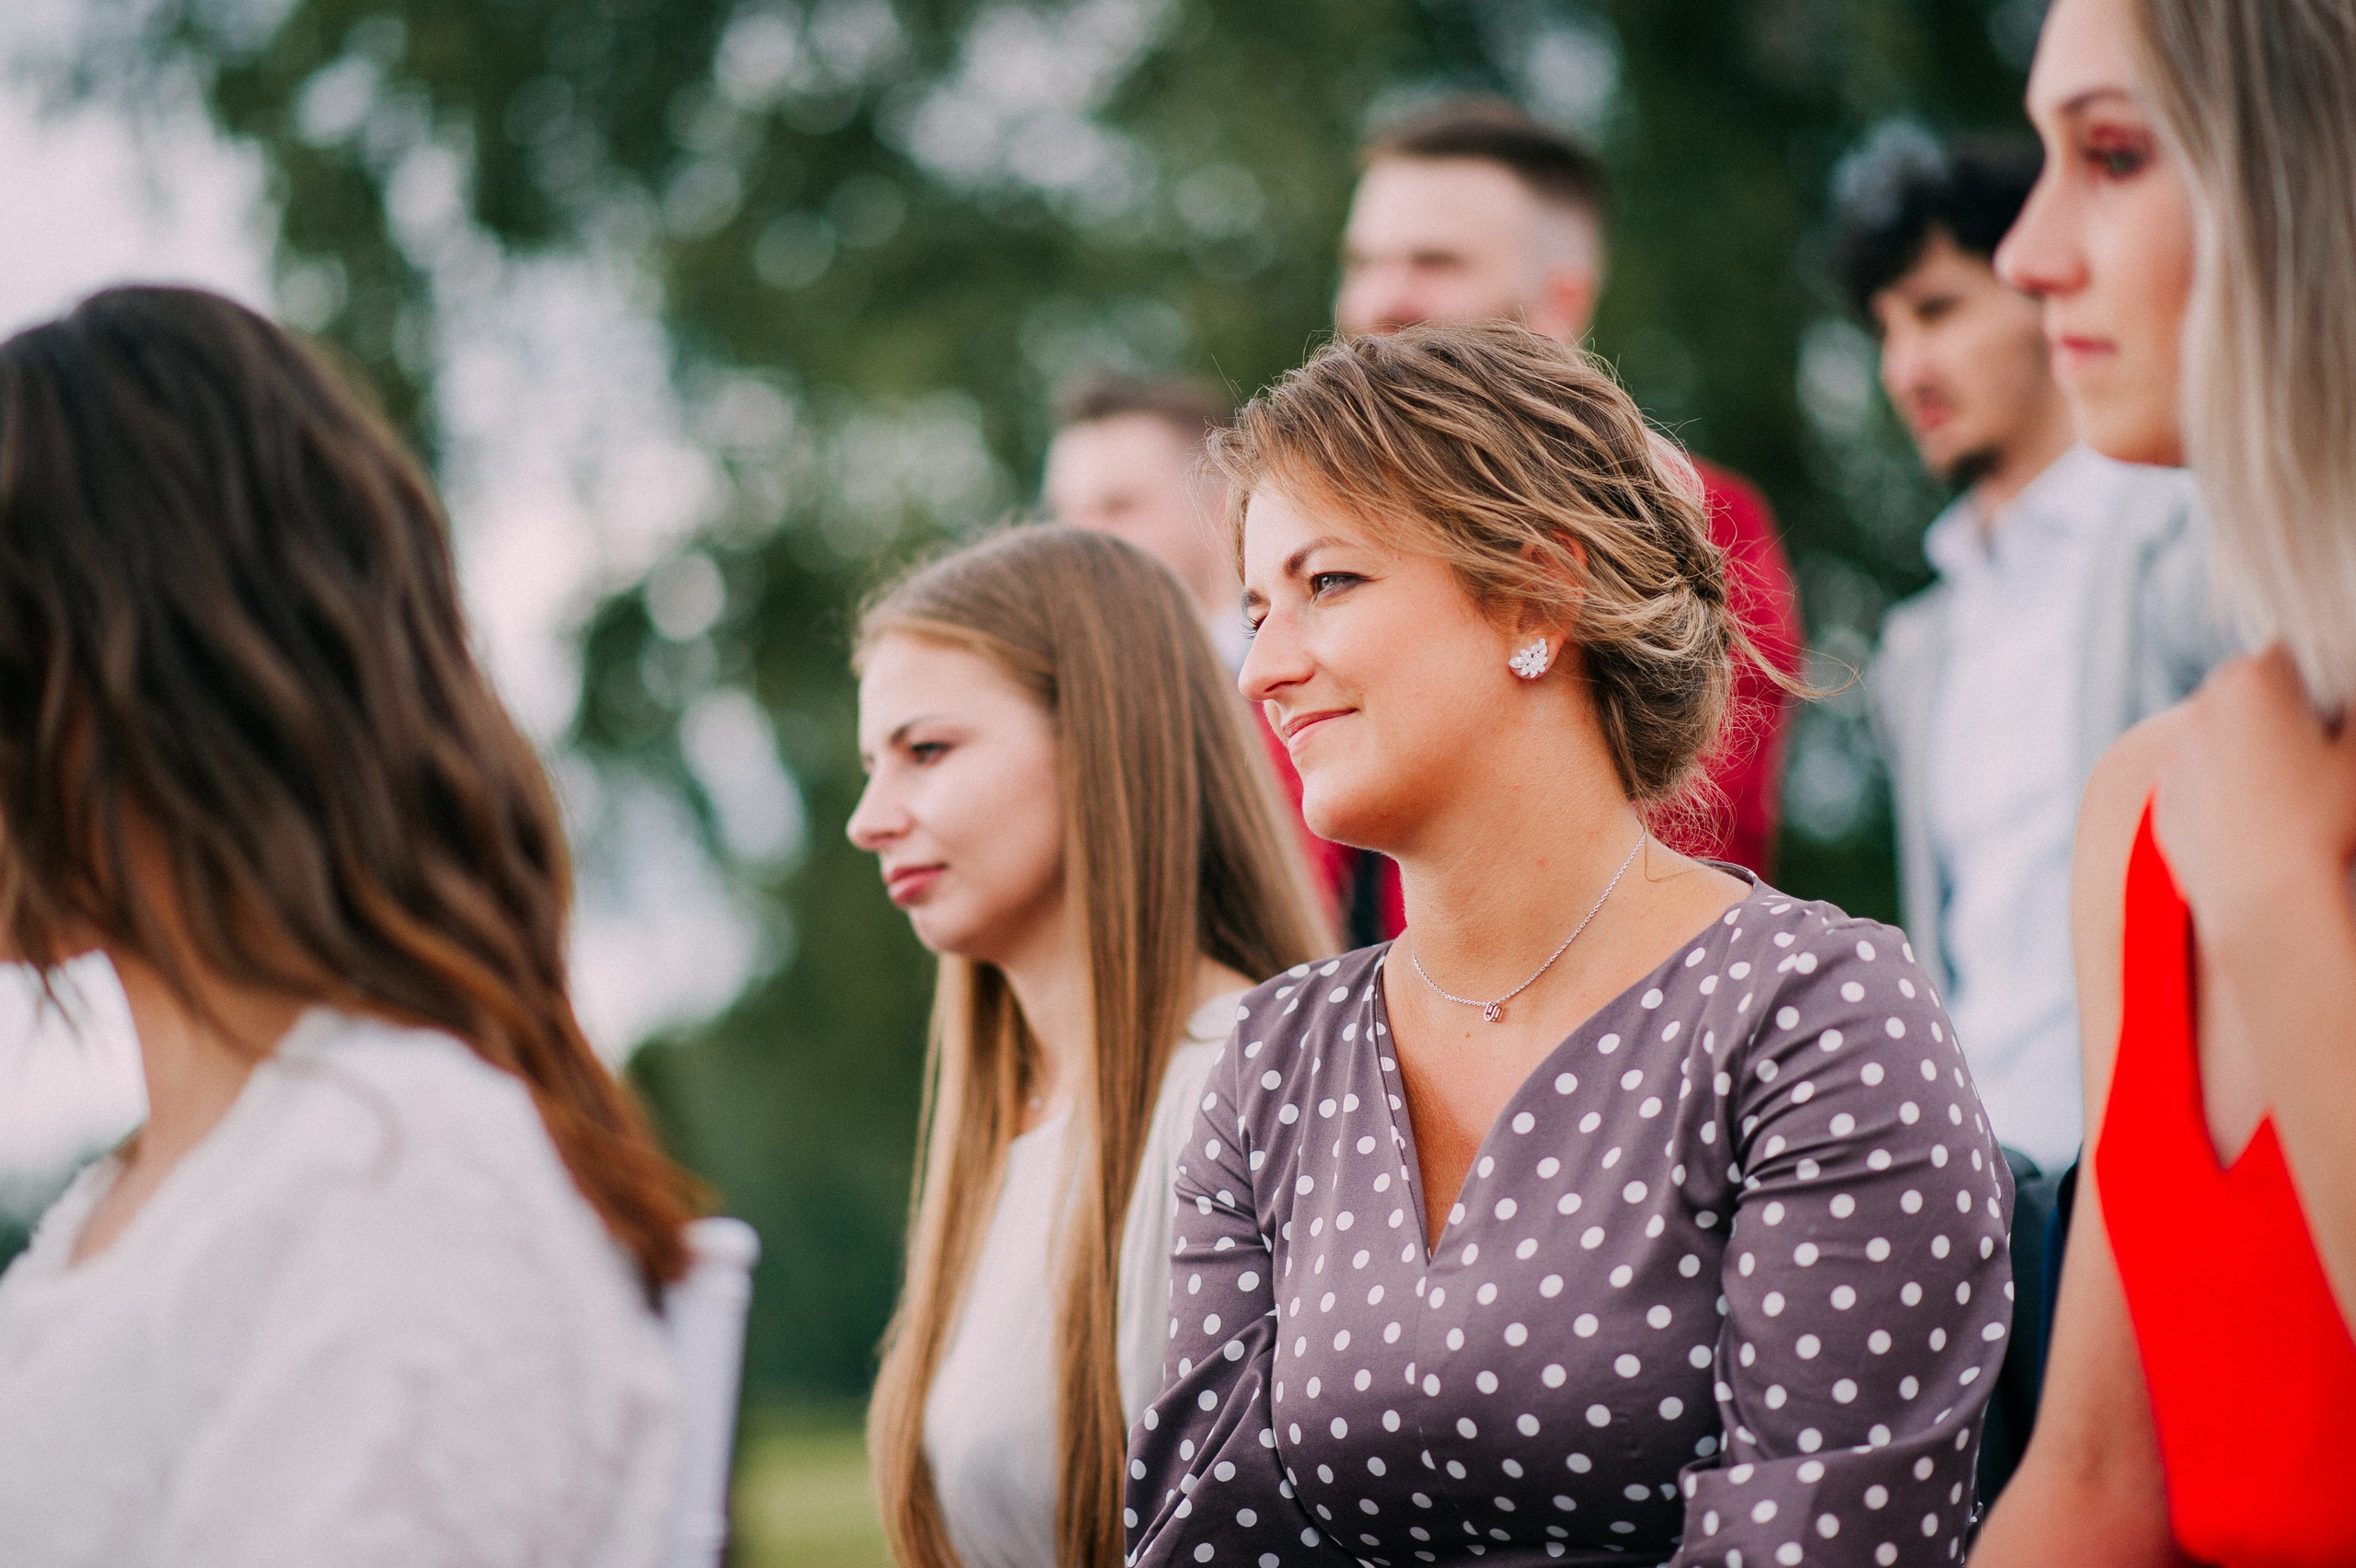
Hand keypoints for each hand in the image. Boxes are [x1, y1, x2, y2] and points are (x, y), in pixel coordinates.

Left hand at [2153, 646, 2355, 933]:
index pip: (2285, 656)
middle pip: (2246, 697)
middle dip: (2279, 716)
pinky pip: (2201, 785)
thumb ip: (2354, 713)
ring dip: (2249, 754)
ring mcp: (2177, 759)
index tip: (2331, 716)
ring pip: (2220, 741)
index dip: (2315, 684)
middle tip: (2315, 759)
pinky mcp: (2166, 804)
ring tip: (2290, 798)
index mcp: (2250, 681)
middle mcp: (2200, 711)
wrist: (2267, 899)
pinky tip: (2260, 826)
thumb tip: (2345, 704)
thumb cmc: (2322, 819)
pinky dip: (2226, 794)